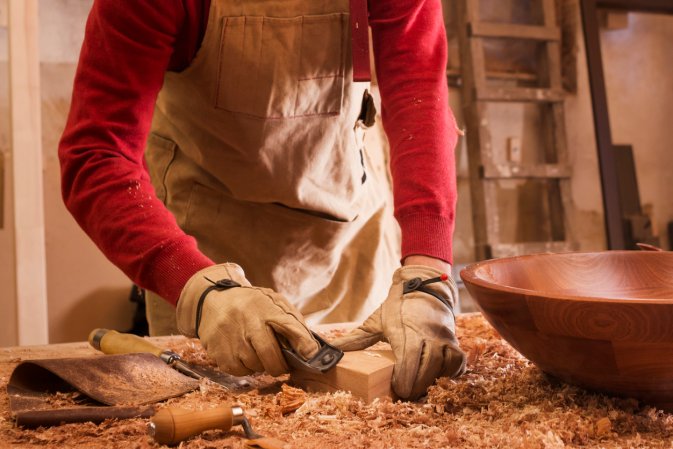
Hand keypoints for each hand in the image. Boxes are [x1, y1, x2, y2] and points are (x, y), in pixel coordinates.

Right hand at [176, 263, 319, 375]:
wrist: (214, 300)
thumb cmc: (251, 305)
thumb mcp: (274, 304)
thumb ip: (293, 324)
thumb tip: (312, 351)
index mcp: (267, 308)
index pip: (289, 326)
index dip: (303, 344)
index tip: (313, 356)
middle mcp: (248, 322)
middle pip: (270, 356)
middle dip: (279, 365)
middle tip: (280, 364)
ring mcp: (231, 337)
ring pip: (254, 366)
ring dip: (259, 365)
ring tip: (255, 350)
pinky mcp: (217, 351)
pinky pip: (238, 371)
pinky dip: (244, 368)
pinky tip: (241, 354)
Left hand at [331, 265, 465, 398]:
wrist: (423, 285)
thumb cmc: (397, 307)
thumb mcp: (375, 321)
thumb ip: (355, 339)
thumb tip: (330, 351)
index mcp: (405, 332)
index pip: (409, 360)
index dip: (404, 379)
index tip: (397, 389)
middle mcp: (428, 335)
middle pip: (428, 368)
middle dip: (417, 386)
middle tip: (406, 394)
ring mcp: (443, 338)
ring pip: (445, 366)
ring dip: (434, 381)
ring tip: (420, 388)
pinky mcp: (454, 340)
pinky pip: (457, 362)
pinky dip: (450, 373)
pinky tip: (437, 378)